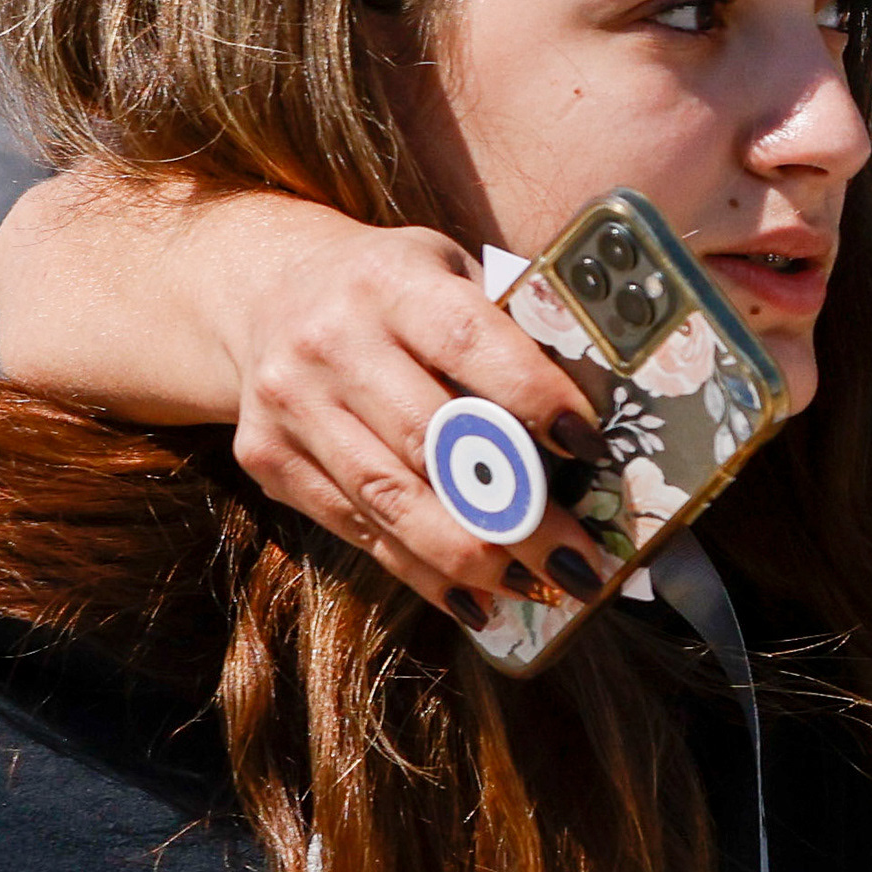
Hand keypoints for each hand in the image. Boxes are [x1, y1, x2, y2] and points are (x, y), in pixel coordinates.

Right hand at [220, 214, 616, 628]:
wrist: (267, 294)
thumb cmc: (399, 294)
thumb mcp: (453, 276)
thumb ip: (513, 331)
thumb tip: (605, 415)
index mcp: (391, 282)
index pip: (470, 342)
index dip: (533, 398)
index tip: (593, 447)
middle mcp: (330, 340)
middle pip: (431, 441)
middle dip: (516, 510)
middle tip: (580, 559)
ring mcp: (291, 403)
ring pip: (390, 499)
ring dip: (472, 557)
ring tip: (539, 587)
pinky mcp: (267, 457)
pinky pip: (355, 528)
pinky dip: (421, 571)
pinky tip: (476, 596)